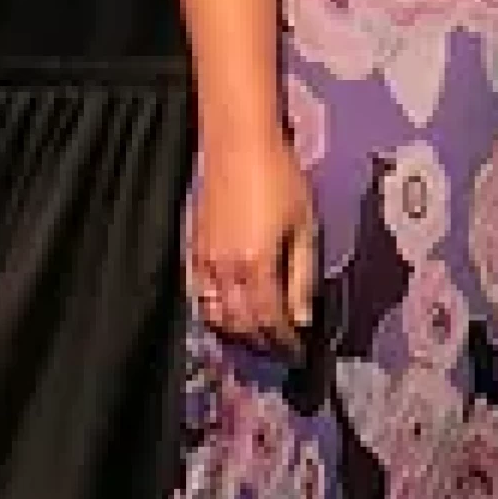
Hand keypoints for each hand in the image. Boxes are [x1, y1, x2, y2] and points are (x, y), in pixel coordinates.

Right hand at [189, 132, 317, 359]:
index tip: (297, 352)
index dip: (284, 341)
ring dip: (236, 333)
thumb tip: (304, 317)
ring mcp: (204, 262)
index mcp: (257, 265)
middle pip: (241, 324)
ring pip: (215, 315)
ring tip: (257, 338)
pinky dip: (214, 313)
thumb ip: (302, 275)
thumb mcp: (304, 225)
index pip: (270, 320)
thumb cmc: (280, 178)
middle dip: (262, 343)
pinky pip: (199, 296)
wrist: (238, 145)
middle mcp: (225, 270)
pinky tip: (229, 314)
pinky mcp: (193, 251)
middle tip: (280, 351)